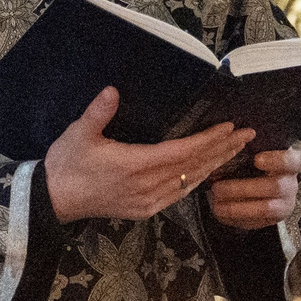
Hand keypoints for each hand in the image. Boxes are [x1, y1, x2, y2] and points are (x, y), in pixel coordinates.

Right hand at [42, 88, 250, 221]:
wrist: (52, 201)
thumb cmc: (66, 164)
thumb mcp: (78, 135)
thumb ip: (97, 113)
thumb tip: (112, 90)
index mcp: (134, 166)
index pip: (182, 152)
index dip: (208, 140)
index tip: (230, 127)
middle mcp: (147, 186)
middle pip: (194, 166)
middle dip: (223, 149)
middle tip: (248, 133)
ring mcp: (148, 201)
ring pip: (191, 181)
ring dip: (216, 164)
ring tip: (237, 148)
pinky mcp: (145, 210)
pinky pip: (180, 194)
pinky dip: (198, 180)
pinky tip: (210, 170)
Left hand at [207, 147, 300, 231]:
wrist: (259, 189)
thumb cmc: (254, 166)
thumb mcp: (254, 154)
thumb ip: (246, 150)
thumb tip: (226, 143)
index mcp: (292, 164)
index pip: (294, 161)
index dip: (278, 160)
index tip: (257, 159)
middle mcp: (292, 184)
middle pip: (276, 187)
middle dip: (243, 188)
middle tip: (218, 187)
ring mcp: (285, 204)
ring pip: (266, 208)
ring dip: (237, 206)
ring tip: (215, 202)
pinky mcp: (273, 220)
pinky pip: (256, 222)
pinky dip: (235, 217)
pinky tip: (219, 211)